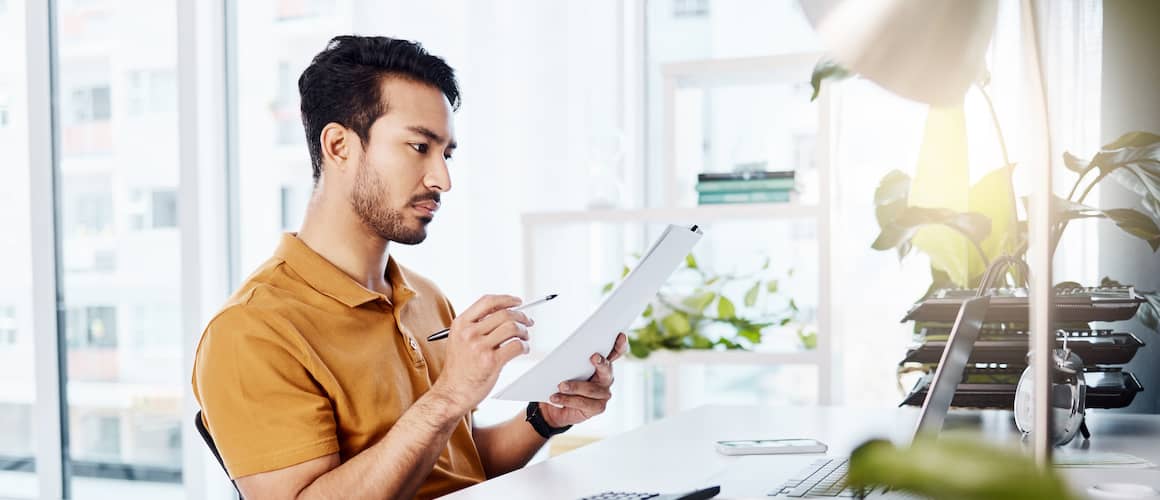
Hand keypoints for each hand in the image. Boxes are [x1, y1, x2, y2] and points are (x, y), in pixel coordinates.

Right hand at [432, 295, 532, 412]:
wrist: (452, 393)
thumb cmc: (458, 369)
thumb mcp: (459, 340)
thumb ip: (476, 326)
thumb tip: (504, 313)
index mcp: (460, 324)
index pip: (487, 301)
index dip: (506, 299)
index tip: (517, 302)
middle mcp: (469, 333)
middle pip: (504, 313)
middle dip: (521, 316)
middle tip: (528, 322)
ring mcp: (479, 347)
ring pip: (512, 327)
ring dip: (524, 331)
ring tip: (525, 337)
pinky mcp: (491, 361)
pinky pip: (516, 346)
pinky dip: (525, 346)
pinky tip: (523, 349)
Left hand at [540, 332, 627, 427]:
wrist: (554, 402)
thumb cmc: (561, 379)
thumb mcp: (562, 365)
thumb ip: (567, 355)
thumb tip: (555, 338)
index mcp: (601, 364)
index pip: (615, 352)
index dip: (620, 345)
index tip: (620, 335)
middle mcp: (606, 378)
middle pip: (607, 369)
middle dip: (601, 363)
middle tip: (593, 357)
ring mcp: (604, 394)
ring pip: (591, 389)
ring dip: (575, 386)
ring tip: (560, 385)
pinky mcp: (598, 407)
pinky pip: (583, 402)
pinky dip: (568, 399)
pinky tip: (555, 397)